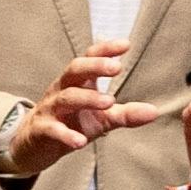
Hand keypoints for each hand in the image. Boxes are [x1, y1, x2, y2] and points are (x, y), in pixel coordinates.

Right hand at [1, 50, 131, 181]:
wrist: (35, 145)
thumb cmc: (72, 123)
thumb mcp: (102, 118)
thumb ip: (126, 113)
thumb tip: (155, 112)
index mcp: (78, 81)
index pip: (89, 58)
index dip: (105, 49)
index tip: (126, 45)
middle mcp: (62, 89)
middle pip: (74, 69)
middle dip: (95, 66)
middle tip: (117, 68)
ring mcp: (50, 109)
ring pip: (66, 97)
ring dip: (88, 98)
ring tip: (109, 103)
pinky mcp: (41, 130)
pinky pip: (52, 129)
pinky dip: (66, 134)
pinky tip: (80, 142)